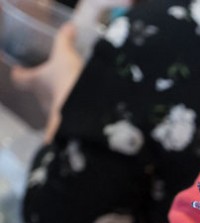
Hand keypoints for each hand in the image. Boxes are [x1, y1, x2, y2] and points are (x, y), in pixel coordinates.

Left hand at [10, 24, 84, 139]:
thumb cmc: (67, 79)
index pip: (19, 78)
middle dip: (43, 88)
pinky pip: (68, 118)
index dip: (19, 74)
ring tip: (71, 94)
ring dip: (59, 101)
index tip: (20, 70)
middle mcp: (41, 98)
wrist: (84, 108)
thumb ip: (65, 41)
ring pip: (53, 106)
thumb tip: (69, 27)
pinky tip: (82, 109)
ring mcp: (54, 113)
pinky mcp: (68, 123)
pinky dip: (72, 113)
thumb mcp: (66, 55)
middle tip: (52, 80)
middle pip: (37, 93)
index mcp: (34, 81)